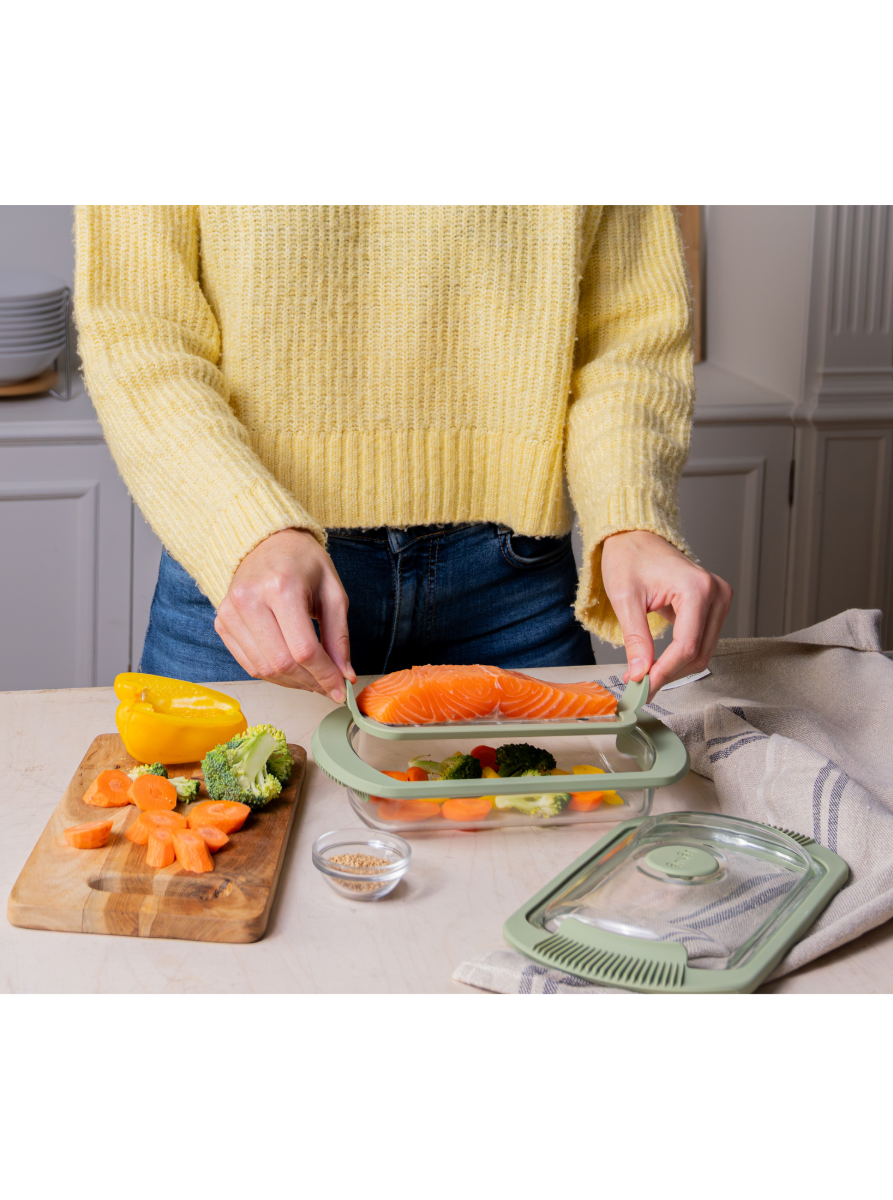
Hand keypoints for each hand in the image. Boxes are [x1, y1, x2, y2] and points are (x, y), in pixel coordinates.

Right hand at [215, 529, 354, 701]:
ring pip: (263, 669)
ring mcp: (230, 612)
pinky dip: (273, 675)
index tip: (341, 690)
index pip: (304, 649)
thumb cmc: (304, 563)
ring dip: (292, 683)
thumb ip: (339, 636)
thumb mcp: (333, 592)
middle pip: (282, 663)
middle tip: (329, 687)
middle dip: (310, 682)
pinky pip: (248, 663)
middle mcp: (250, 600)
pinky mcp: (222, 622)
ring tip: (312, 680)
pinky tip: (291, 671)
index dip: (325, 676)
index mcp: (282, 587)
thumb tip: (344, 676)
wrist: (267, 542)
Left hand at [600, 530, 731, 698]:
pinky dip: (680, 655)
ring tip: (645, 673)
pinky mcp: (715, 605)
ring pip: (703, 651)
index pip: (686, 646)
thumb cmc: (628, 558)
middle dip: (669, 673)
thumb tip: (640, 674)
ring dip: (675, 668)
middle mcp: (716, 593)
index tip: (643, 688)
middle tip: (640, 686)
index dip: (664, 672)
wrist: (634, 537)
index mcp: (696, 588)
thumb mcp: (625, 600)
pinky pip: (702, 641)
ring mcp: (719, 598)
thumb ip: (636, 639)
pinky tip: (658, 660)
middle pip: (698, 653)